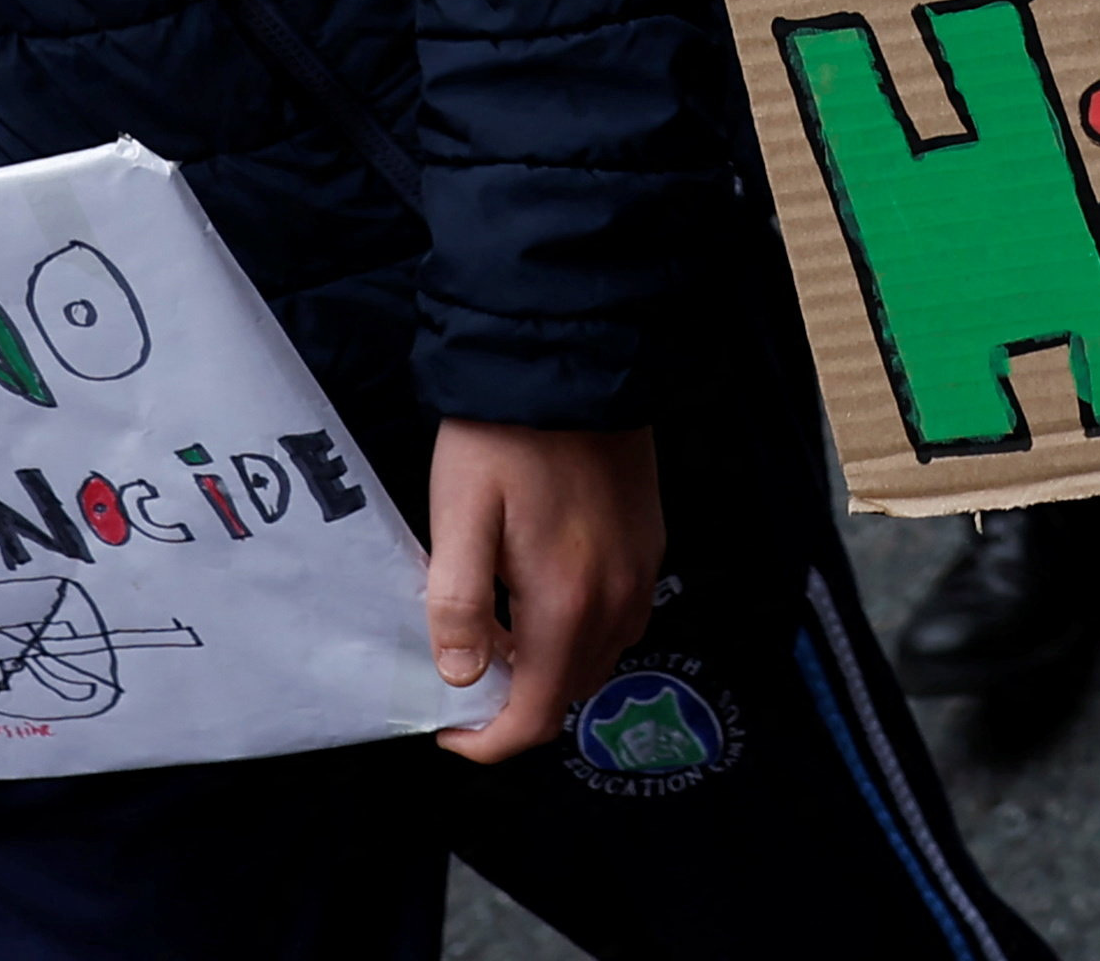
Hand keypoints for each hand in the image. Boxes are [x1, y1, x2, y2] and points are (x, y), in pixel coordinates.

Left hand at [423, 419, 661, 761]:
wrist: (571, 358)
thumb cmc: (504, 436)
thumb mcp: (459, 515)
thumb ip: (458, 604)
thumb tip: (460, 677)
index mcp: (567, 602)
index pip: (537, 714)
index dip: (489, 741)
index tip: (449, 730)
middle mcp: (617, 599)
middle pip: (570, 695)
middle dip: (516, 705)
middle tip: (464, 672)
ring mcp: (641, 571)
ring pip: (596, 661)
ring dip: (547, 669)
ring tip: (495, 636)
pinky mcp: (650, 544)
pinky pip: (618, 620)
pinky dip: (577, 634)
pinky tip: (538, 596)